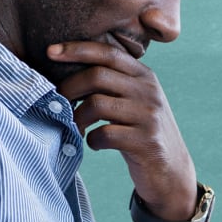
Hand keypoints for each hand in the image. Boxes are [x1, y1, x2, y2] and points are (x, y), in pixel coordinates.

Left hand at [49, 39, 196, 219]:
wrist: (171, 171)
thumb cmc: (142, 133)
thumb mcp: (135, 101)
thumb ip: (114, 83)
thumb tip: (67, 71)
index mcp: (144, 76)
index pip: (108, 53)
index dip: (76, 49)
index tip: (50, 51)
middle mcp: (148, 91)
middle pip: (97, 76)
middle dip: (69, 88)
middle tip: (57, 103)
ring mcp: (148, 116)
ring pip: (96, 104)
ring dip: (77, 118)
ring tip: (76, 128)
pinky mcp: (146, 141)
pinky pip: (104, 134)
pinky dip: (92, 140)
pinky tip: (95, 144)